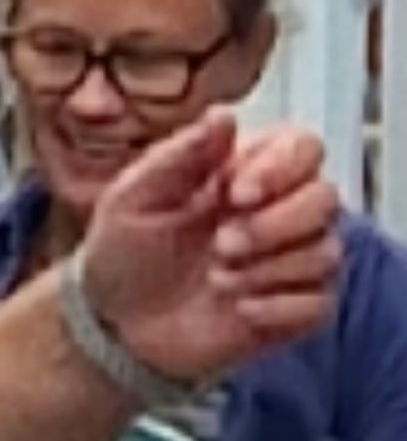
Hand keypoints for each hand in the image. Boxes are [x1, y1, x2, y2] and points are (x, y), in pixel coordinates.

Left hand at [73, 115, 342, 384]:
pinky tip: (238, 309)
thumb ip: (179, 156)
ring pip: (325, 251)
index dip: (281, 169)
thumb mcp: (133, 198)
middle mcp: (281, 211)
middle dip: (274, 225)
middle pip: (325, 199)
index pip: (305, 148)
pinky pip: (318, 302)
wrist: (115, 324)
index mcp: (248, 172)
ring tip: (217, 280)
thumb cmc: (124, 252)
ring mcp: (291, 260)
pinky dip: (277, 308)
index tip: (237, 194)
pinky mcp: (294, 308)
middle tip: (221, 245)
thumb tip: (223, 116)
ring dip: (269, 269)